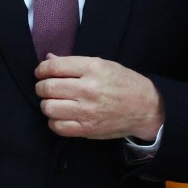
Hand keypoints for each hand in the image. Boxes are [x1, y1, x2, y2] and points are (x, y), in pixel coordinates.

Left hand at [34, 55, 163, 140]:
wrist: (145, 108)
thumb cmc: (125, 83)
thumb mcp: (103, 65)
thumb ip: (75, 63)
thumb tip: (49, 59)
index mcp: (92, 68)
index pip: (54, 67)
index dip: (41, 69)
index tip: (41, 72)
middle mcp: (88, 89)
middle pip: (48, 88)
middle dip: (41, 87)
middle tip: (45, 87)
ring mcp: (87, 111)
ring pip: (48, 108)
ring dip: (47, 104)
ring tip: (54, 101)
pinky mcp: (87, 129)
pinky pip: (57, 126)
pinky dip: (54, 121)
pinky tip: (61, 115)